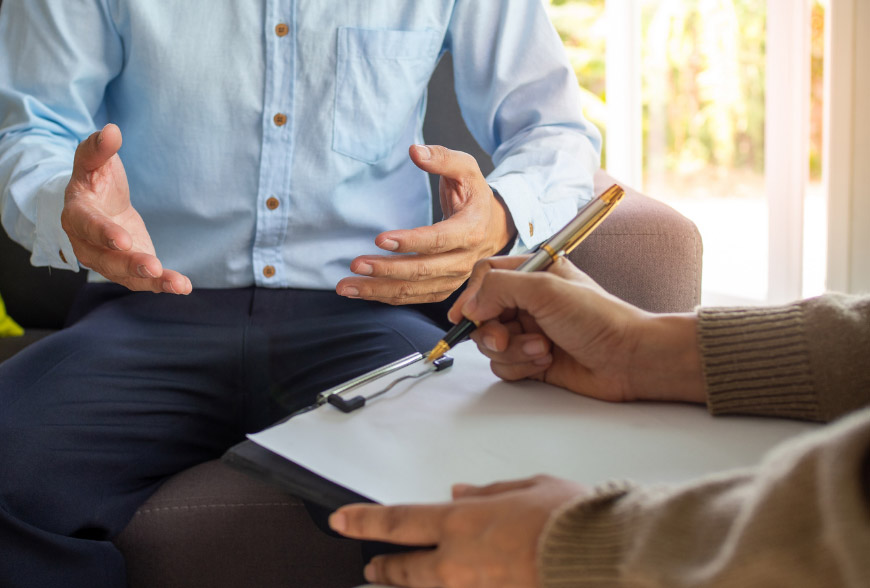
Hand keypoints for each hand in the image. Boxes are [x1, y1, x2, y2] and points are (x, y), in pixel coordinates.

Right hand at [61, 124, 191, 293]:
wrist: (99, 202)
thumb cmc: (95, 179)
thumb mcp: (93, 161)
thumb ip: (98, 148)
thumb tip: (112, 130)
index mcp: (76, 215)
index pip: (87, 226)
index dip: (103, 233)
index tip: (123, 239)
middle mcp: (88, 244)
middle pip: (106, 259)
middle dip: (130, 264)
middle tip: (153, 267)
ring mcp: (108, 260)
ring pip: (126, 275)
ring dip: (151, 281)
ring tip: (177, 284)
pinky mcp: (129, 268)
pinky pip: (143, 280)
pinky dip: (163, 284)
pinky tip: (183, 286)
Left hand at [330, 475, 585, 587]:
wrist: (600, 557)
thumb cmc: (568, 518)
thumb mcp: (525, 488)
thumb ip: (487, 494)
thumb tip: (460, 492)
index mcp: (462, 522)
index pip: (397, 522)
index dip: (364, 521)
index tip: (342, 521)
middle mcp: (458, 562)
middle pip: (403, 570)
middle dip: (384, 567)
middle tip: (373, 566)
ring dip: (412, 584)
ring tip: (401, 580)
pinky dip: (450, 587)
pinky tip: (452, 582)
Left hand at [336, 145, 515, 304]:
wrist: (492, 225)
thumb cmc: (473, 194)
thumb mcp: (466, 169)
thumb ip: (442, 158)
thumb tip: (415, 151)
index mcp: (472, 230)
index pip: (439, 241)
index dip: (410, 242)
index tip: (380, 239)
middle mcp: (464, 260)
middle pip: (423, 271)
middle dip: (387, 270)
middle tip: (355, 264)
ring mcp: (454, 278)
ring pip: (414, 290)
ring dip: (378, 290)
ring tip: (347, 286)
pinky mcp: (442, 288)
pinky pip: (413, 297)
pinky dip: (385, 296)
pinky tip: (362, 290)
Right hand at [449, 257, 705, 403]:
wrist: (628, 359)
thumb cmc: (598, 318)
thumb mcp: (545, 289)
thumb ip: (500, 288)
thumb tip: (469, 306)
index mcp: (532, 272)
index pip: (485, 276)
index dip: (472, 296)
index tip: (467, 315)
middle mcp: (528, 300)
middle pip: (482, 313)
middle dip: (491, 330)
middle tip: (505, 337)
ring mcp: (529, 331)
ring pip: (490, 343)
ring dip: (511, 350)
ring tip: (542, 349)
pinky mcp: (532, 359)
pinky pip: (503, 365)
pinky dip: (519, 366)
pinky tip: (546, 361)